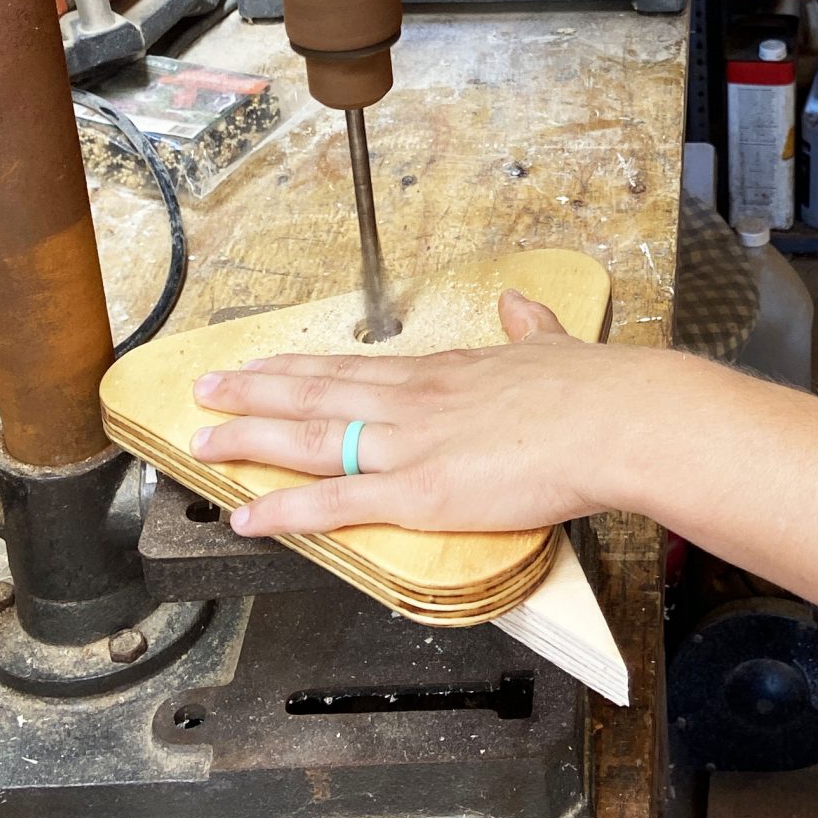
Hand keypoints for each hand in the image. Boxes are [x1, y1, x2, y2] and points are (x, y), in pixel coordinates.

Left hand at [188, 290, 682, 537]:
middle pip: (315, 393)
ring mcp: (409, 445)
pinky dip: (284, 510)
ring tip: (203, 442)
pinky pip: (334, 503)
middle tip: (205, 390)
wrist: (615, 418)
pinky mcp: (417, 492)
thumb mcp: (552, 343)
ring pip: (310, 439)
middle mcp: (413, 402)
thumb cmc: (593, 390)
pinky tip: (247, 514)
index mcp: (443, 373)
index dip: (302, 369)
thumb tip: (519, 303)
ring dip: (250, 439)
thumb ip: (528, 327)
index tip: (264, 366)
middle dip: (254, 392)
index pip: (354, 369)